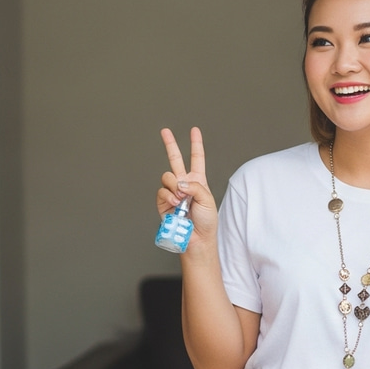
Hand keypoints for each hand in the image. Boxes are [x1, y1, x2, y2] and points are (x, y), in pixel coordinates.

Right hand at [157, 127, 217, 247]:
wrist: (197, 238)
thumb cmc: (206, 221)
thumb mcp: (207, 199)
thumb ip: (194, 186)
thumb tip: (178, 182)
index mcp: (198, 181)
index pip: (197, 159)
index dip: (196, 144)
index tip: (194, 130)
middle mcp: (184, 184)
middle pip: (176, 160)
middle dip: (170, 144)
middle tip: (165, 131)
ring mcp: (172, 192)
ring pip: (167, 176)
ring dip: (174, 185)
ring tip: (181, 198)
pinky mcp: (163, 202)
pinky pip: (161, 191)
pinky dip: (168, 196)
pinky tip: (175, 203)